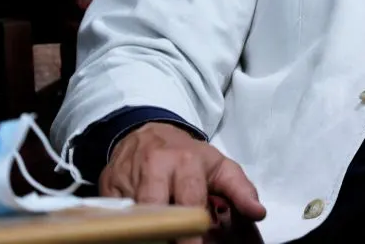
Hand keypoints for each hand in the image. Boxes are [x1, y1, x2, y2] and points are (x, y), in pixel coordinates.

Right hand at [101, 122, 265, 243]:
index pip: (189, 200)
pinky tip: (137, 230)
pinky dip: (126, 225)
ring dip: (145, 230)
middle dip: (163, 233)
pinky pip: (114, 214)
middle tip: (172, 242)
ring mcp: (127, 177)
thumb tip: (258, 213)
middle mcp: (154, 167)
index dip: (190, 229)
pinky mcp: (106, 188)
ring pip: (133, 214)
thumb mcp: (219, 166)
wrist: (147, 132)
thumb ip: (241, 190)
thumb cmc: (186, 155)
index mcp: (185, 162)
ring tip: (156, 235)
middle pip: (155, 209)